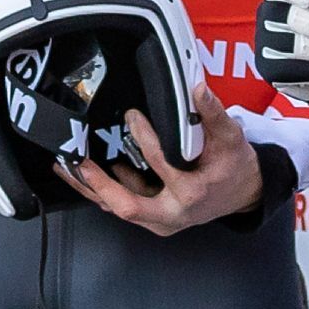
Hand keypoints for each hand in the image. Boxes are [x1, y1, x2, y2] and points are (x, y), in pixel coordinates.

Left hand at [56, 82, 262, 234]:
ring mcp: (160, 218)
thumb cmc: (234, 167)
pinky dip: (100, 189)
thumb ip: (213, 113)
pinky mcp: (151, 216)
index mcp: (192, 193)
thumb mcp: (230, 138)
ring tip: (66, 166)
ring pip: (118, 207)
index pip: (162, 165)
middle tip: (78, 162)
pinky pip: (121, 204)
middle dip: (99, 184)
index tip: (132, 116)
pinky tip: (82, 170)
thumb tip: (199, 89)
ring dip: (90, 188)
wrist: (242, 193)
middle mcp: (173, 212)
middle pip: (127, 205)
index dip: (145, 139)